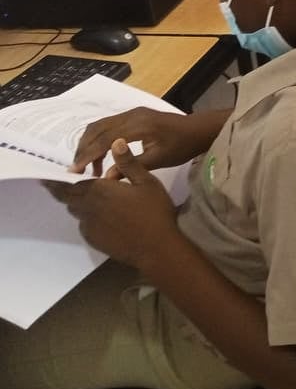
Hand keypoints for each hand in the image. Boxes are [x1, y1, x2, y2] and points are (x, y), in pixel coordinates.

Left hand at [48, 140, 180, 269]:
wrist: (156, 247)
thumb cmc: (154, 211)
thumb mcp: (147, 182)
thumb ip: (128, 163)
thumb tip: (116, 141)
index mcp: (100, 190)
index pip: (70, 183)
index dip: (57, 179)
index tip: (46, 174)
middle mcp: (89, 207)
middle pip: (66, 197)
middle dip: (58, 189)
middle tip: (53, 183)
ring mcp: (90, 225)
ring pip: (75, 210)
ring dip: (74, 202)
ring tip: (83, 196)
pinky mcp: (94, 239)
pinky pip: (84, 224)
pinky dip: (86, 216)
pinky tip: (102, 215)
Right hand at [72, 107, 211, 176]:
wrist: (199, 129)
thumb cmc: (183, 146)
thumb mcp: (160, 160)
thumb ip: (132, 167)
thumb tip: (105, 179)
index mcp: (138, 125)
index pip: (104, 139)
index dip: (88, 155)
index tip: (75, 171)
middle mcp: (131, 115)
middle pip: (97, 129)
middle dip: (83, 149)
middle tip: (77, 169)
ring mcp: (132, 113)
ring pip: (100, 125)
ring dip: (90, 144)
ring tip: (88, 166)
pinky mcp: (133, 115)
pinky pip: (108, 125)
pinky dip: (99, 139)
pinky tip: (100, 156)